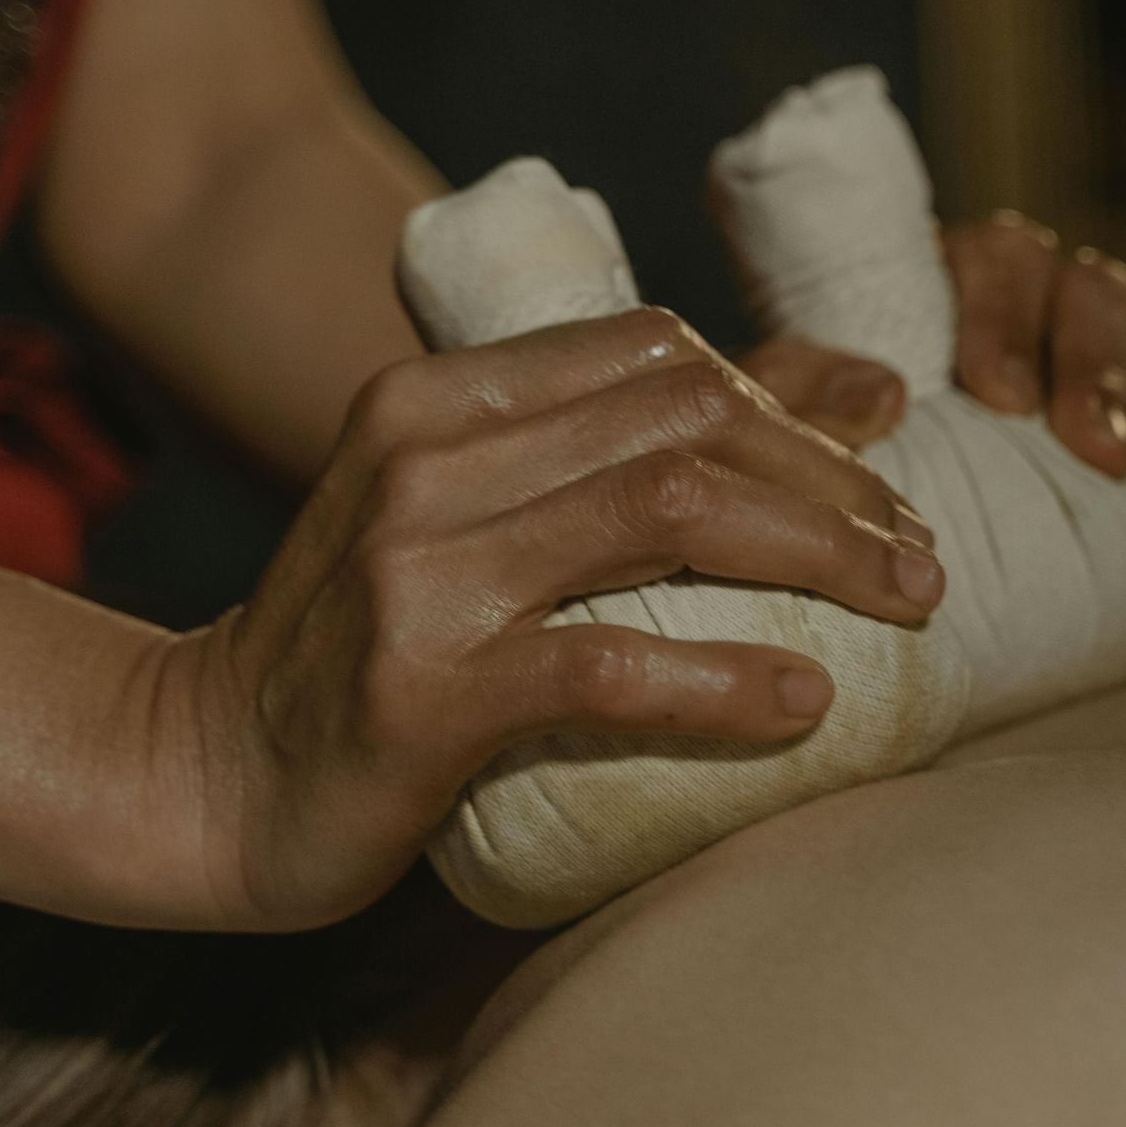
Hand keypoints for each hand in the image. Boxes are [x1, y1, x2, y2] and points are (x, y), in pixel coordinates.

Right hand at [156, 309, 942, 931]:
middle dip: (832, 479)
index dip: (790, 403)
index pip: (657, 356)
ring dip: (816, 553)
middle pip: (684, 420)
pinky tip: (805, 701)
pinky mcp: (424, 688)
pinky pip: (608, 664)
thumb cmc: (377, 644)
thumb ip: (623, 451)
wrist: (205, 770)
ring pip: (666, 512)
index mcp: (438, 397)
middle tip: (920, 554)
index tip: (879, 475)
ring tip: (907, 605)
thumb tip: (850, 389)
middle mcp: (426, 456)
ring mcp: (420, 567)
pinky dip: (724, 677)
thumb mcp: (480, 517)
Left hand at [736, 212, 1125, 548]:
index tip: (995, 395)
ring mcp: (1095, 366)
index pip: (1002, 257)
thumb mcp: (781, 416)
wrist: (867, 540)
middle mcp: (1034, 310)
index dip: (1007, 317)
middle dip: (1093, 365)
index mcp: (952, 282)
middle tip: (1087, 447)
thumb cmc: (810, 457)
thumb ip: (799, 388)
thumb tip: (886, 391)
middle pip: (1093, 290)